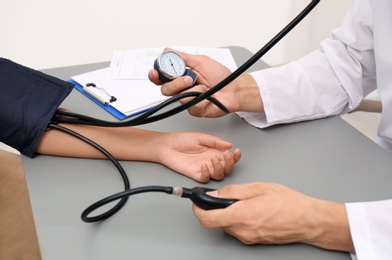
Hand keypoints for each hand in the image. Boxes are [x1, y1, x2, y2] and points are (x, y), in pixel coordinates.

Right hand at [149, 49, 262, 117]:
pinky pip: (189, 104)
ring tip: (202, 86)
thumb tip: (167, 51)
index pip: (162, 77)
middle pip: (164, 89)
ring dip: (190, 89)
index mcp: (181, 76)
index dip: (156, 75)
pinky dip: (200, 98)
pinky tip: (206, 96)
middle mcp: (182, 89)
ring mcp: (187, 100)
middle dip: (175, 83)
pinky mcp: (193, 110)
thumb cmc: (221, 76)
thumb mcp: (201, 61)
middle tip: (188, 78)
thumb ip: (183, 58)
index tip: (156, 72)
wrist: (234, 90)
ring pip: (176, 97)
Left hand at [156, 131, 240, 182]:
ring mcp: (204, 168)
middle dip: (230, 163)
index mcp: (214, 151)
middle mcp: (211, 161)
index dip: (235, 156)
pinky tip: (203, 166)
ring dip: (219, 168)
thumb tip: (229, 144)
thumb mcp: (200, 136)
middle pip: (227, 168)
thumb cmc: (181, 140)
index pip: (229, 156)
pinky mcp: (195, 174)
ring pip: (219, 175)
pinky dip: (207, 174)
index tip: (235, 151)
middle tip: (225, 156)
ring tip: (213, 160)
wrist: (166, 146)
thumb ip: (215, 141)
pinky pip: (205, 179)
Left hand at [192, 182, 353, 251]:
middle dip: (215, 208)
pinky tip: (250, 209)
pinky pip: (238, 229)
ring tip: (242, 201)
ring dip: (227, 213)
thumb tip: (215, 194)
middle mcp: (242, 231)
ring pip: (227, 225)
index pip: (207, 219)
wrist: (308, 221)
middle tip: (223, 196)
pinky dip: (237, 219)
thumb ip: (233, 191)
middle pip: (216, 222)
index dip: (198, 209)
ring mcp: (248, 238)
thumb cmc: (288, 203)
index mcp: (241, 216)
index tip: (196, 201)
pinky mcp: (253, 240)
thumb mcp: (258, 188)